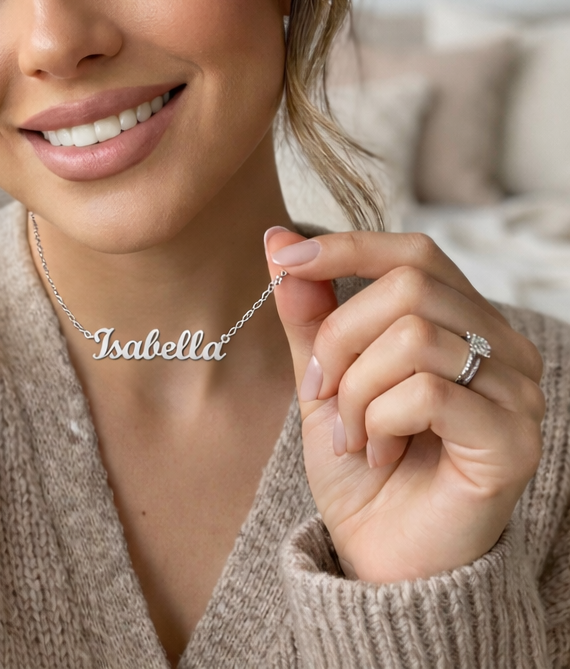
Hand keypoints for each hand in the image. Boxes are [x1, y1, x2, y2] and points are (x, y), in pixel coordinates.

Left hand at [265, 228, 544, 582]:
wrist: (381, 554)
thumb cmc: (361, 464)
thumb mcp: (323, 376)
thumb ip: (309, 313)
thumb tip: (278, 239)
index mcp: (462, 322)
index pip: (413, 252)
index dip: (346, 247)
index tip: (283, 259)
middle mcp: (502, 348)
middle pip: (407, 287)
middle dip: (339, 338)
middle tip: (322, 391)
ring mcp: (517, 392)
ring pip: (412, 338)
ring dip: (356, 390)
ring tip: (354, 434)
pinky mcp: (514, 439)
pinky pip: (428, 391)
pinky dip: (380, 420)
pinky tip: (379, 452)